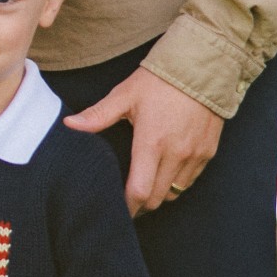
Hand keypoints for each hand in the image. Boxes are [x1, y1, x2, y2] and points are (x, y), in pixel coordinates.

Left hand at [66, 63, 222, 215]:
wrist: (203, 66)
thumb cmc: (159, 80)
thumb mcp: (125, 94)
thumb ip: (98, 115)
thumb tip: (68, 124)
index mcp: (151, 143)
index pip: (139, 192)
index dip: (128, 207)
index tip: (118, 211)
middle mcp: (176, 154)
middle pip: (157, 199)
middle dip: (141, 205)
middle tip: (128, 202)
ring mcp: (195, 155)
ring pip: (174, 193)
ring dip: (159, 195)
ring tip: (145, 188)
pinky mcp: (208, 152)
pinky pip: (190, 180)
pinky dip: (176, 183)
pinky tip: (165, 173)